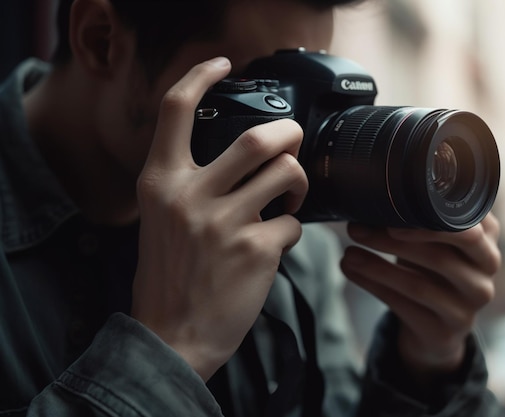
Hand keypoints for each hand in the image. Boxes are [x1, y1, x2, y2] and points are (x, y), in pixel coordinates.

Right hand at [131, 57, 308, 379]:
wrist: (172, 337)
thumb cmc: (168, 277)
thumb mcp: (161, 220)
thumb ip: (187, 184)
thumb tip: (240, 160)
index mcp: (160, 183)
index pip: (175, 110)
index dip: (200, 75)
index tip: (222, 63)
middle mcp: (190, 196)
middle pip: (257, 138)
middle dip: (288, 132)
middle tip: (293, 140)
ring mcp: (224, 223)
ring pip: (286, 173)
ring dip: (298, 180)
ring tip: (291, 195)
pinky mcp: (255, 251)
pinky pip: (294, 224)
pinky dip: (293, 229)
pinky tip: (279, 241)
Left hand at [340, 213, 500, 379]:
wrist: (439, 324)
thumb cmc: (434, 267)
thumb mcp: (436, 239)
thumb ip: (423, 218)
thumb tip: (370, 200)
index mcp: (487, 238)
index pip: (464, 223)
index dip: (427, 216)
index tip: (390, 209)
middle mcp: (486, 271)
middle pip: (441, 255)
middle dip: (394, 242)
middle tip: (357, 228)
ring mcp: (469, 304)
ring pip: (419, 285)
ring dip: (376, 266)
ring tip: (348, 253)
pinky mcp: (447, 329)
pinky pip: (404, 306)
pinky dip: (373, 285)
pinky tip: (350, 269)